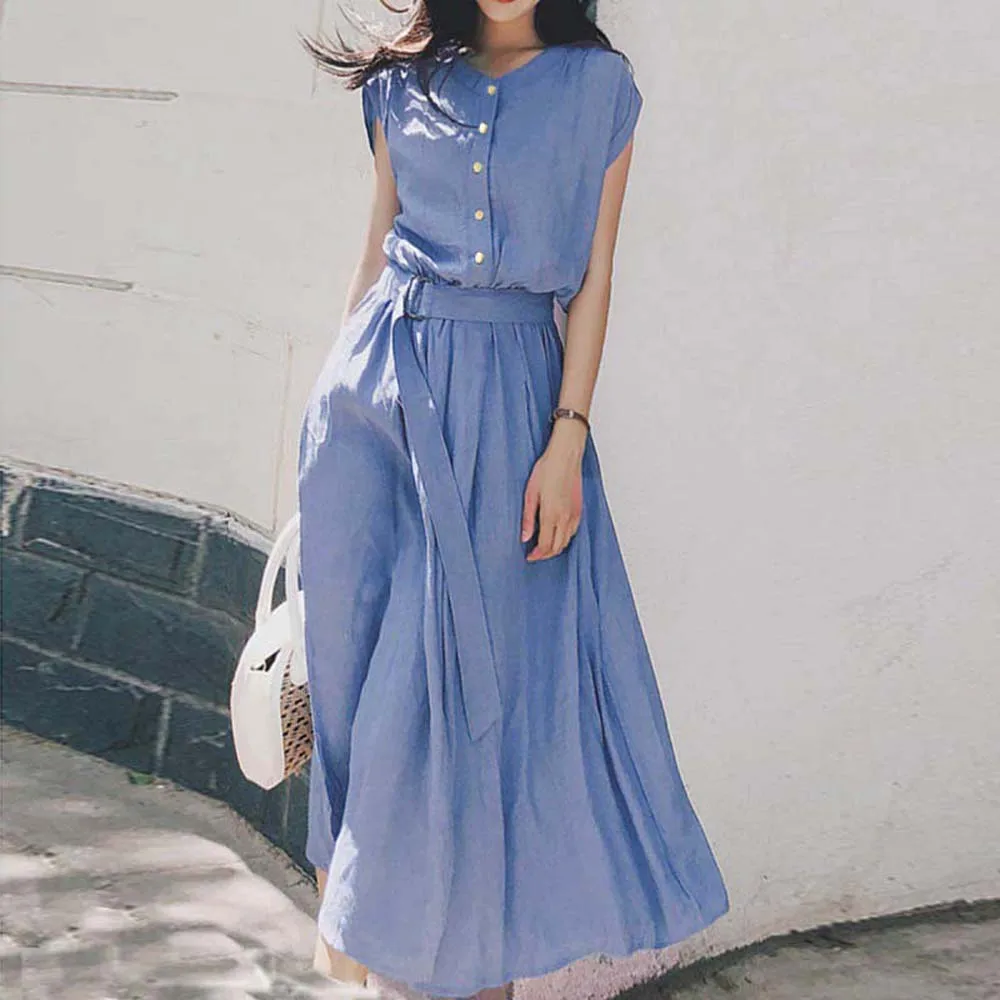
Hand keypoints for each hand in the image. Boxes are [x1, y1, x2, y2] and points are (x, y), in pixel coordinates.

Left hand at [521, 419, 586, 560]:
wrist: (565, 456)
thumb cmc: (546, 470)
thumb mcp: (530, 493)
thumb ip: (527, 518)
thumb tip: (524, 538)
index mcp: (551, 515)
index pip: (545, 545)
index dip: (537, 555)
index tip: (529, 556)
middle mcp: (565, 518)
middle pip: (557, 547)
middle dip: (546, 555)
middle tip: (534, 554)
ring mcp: (574, 514)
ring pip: (567, 541)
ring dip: (555, 548)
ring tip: (544, 546)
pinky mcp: (579, 509)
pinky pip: (573, 532)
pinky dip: (565, 538)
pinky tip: (557, 534)